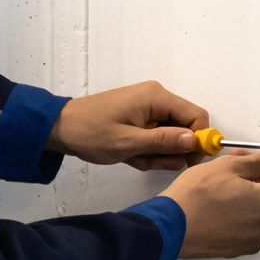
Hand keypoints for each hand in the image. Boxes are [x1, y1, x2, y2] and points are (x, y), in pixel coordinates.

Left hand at [47, 80, 211, 170]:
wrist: (60, 128)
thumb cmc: (90, 132)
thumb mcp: (128, 143)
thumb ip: (163, 142)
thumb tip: (194, 141)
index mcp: (156, 97)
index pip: (196, 116)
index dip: (199, 141)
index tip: (188, 162)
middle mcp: (156, 98)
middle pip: (184, 127)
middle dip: (171, 150)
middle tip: (149, 162)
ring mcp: (147, 107)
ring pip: (170, 136)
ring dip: (156, 153)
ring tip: (133, 158)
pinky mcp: (140, 117)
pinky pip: (155, 136)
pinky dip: (146, 150)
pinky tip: (130, 155)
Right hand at [161, 147, 259, 258]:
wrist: (170, 227)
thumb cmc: (195, 199)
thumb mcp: (229, 166)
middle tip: (240, 166)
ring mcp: (253, 241)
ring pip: (259, 212)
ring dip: (249, 196)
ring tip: (225, 184)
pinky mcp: (239, 249)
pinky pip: (247, 226)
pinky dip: (240, 213)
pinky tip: (222, 203)